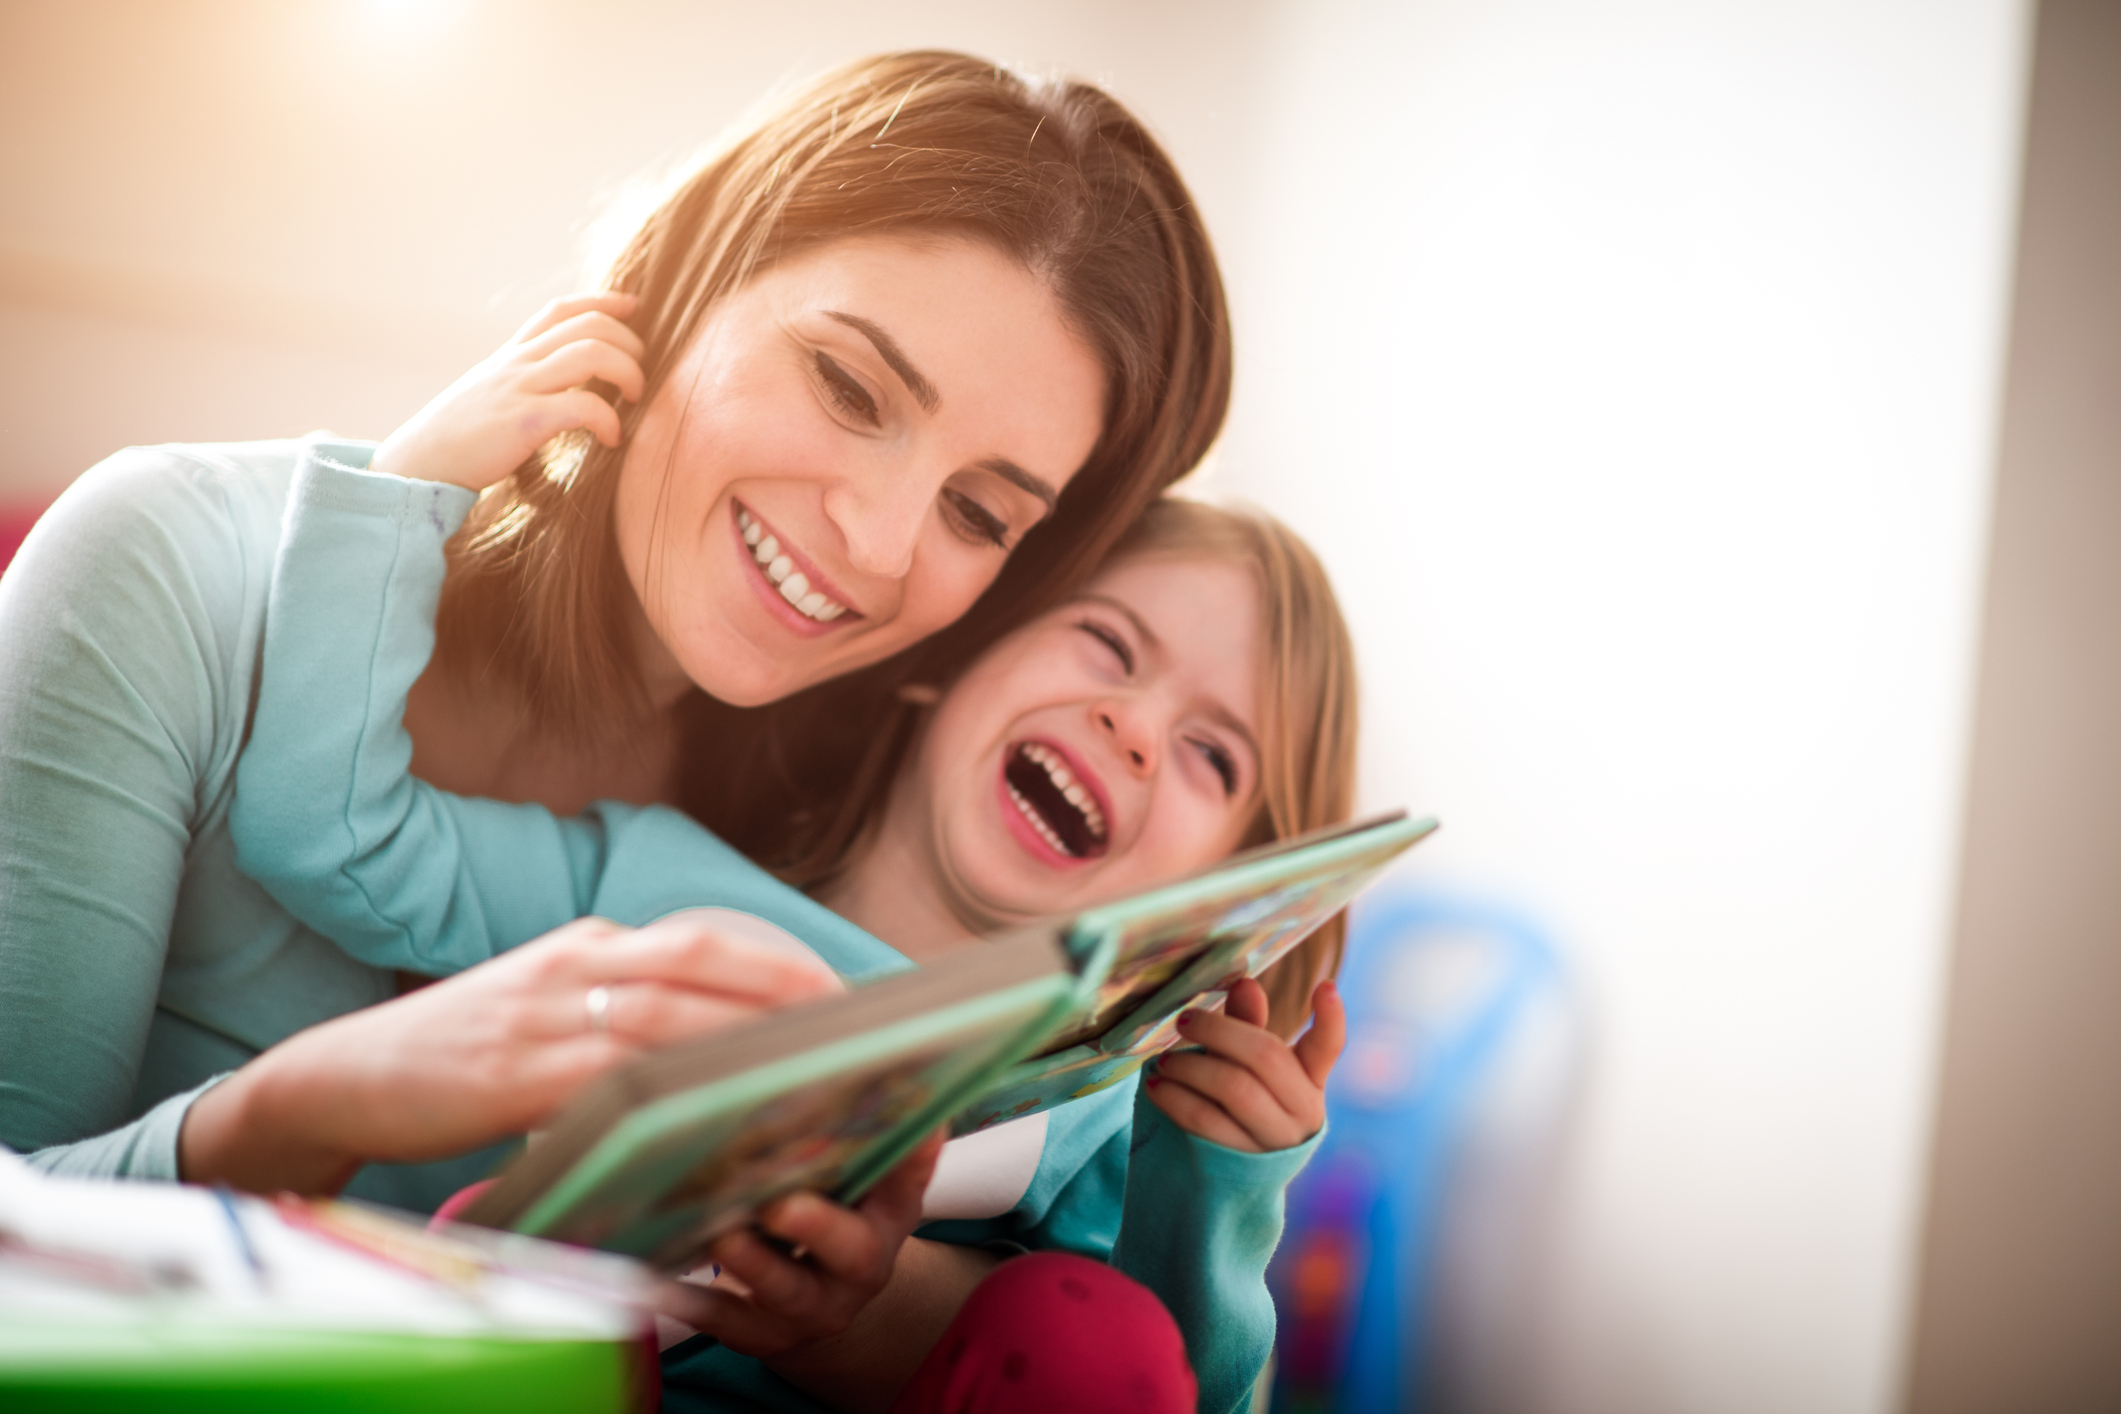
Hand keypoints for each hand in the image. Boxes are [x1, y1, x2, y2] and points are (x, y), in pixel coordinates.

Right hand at [180, 912, 842, 1192]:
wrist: (343, 1079)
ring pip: (662, 1015)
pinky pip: (604, 1081)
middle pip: (698, 961)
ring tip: (808, 1069)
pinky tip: (710, 1116)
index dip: (775, 960)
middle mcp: (572, 965)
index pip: (701, 940)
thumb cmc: (457, 1054)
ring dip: (741, 1039)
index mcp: (587, 946)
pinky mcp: (509, 1076)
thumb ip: (617, 1011)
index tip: (838, 988)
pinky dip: (665, 1094)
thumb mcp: (545, 1009)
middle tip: (851, 1022)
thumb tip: (705, 1039)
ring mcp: (540, 1017)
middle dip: (782, 986)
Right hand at [370, 291, 646, 489]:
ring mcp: (520, 387)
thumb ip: (522, 382)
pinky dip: (609, 420)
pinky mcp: (524, 421)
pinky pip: (582, 405)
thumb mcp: (490, 394)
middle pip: (589, 325)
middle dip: (629, 342)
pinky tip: (612, 439)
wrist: (419, 464)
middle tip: (640, 375)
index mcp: (511, 354)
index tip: (634, 308)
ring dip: (628, 372)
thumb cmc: (460, 438)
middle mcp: (517, 361)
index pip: (561, 309)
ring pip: (592, 354)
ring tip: (634, 399)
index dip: (602, 302)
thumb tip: (563, 386)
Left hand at [658, 1131, 947, 1361]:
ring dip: (752, 1262)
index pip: (910, 1181)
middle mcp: (861, 1265)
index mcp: (889, 1214)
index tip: (913, 1126)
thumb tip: (862, 1049)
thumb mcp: (857, 1178)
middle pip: (854, 1250)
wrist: (820, 1304)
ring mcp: (816, 1304)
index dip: (915, 1156)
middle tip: (780, 1203)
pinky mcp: (766, 1334)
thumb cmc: (831, 1214)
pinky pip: (729, 1322)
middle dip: (817, 1226)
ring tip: (719, 1233)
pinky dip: (694, 1303)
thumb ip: (853, 1128)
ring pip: (787, 1289)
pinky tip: (659, 1283)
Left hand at [1145, 976, 1344, 1151]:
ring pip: (1233, 1088)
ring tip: (1164, 1059)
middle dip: (1219, 1031)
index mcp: (1311, 1078)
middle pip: (1265, 1058)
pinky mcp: (1241, 1162)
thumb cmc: (1245, 1099)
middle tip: (1184, 1019)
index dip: (1331, 1018)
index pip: (1328, 1046)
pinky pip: (1204, 1121)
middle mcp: (1303, 1110)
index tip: (1325, 986)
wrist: (1235, 1172)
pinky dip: (1175, 1098)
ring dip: (1191, 1066)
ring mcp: (1274, 1140)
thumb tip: (1244, 983)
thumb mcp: (1250, 1064)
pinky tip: (1156, 1085)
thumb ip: (1247, 1025)